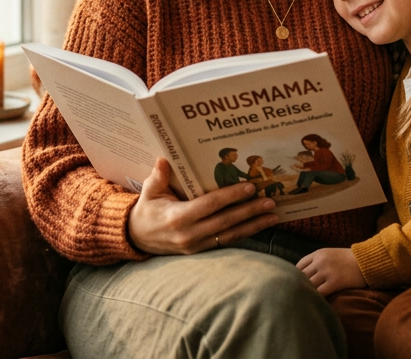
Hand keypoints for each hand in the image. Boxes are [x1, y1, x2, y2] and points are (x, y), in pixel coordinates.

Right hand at [128, 159, 279, 254]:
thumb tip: (163, 159)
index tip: (250, 187)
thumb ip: (158, 177)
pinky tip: (258, 226)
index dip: (231, 196)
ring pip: (230, 235)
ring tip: (273, 216)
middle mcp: (189, 234)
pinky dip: (244, 234)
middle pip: (225, 221)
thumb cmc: (146, 211)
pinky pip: (225, 242)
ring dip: (253, 226)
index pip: (210, 205)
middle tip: (270, 201)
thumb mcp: (148, 192)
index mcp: (178, 217)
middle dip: (250, 211)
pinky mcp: (201, 251)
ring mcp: (196, 246)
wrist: (137, 239)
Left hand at [296, 247, 366, 296]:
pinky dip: (316, 298)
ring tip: (304, 302)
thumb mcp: (331, 254)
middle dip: (299, 286)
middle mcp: (320, 261)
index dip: (296, 276)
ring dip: (306, 293)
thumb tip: (304, 275)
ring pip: (309, 285)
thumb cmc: (350, 260)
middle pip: (302, 276)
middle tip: (296, 296)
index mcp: (318, 253)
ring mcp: (327, 271)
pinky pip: (320, 293)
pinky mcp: (335, 282)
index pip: (299, 266)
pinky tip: (315, 303)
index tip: (297, 284)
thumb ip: (318, 262)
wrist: (368, 261)